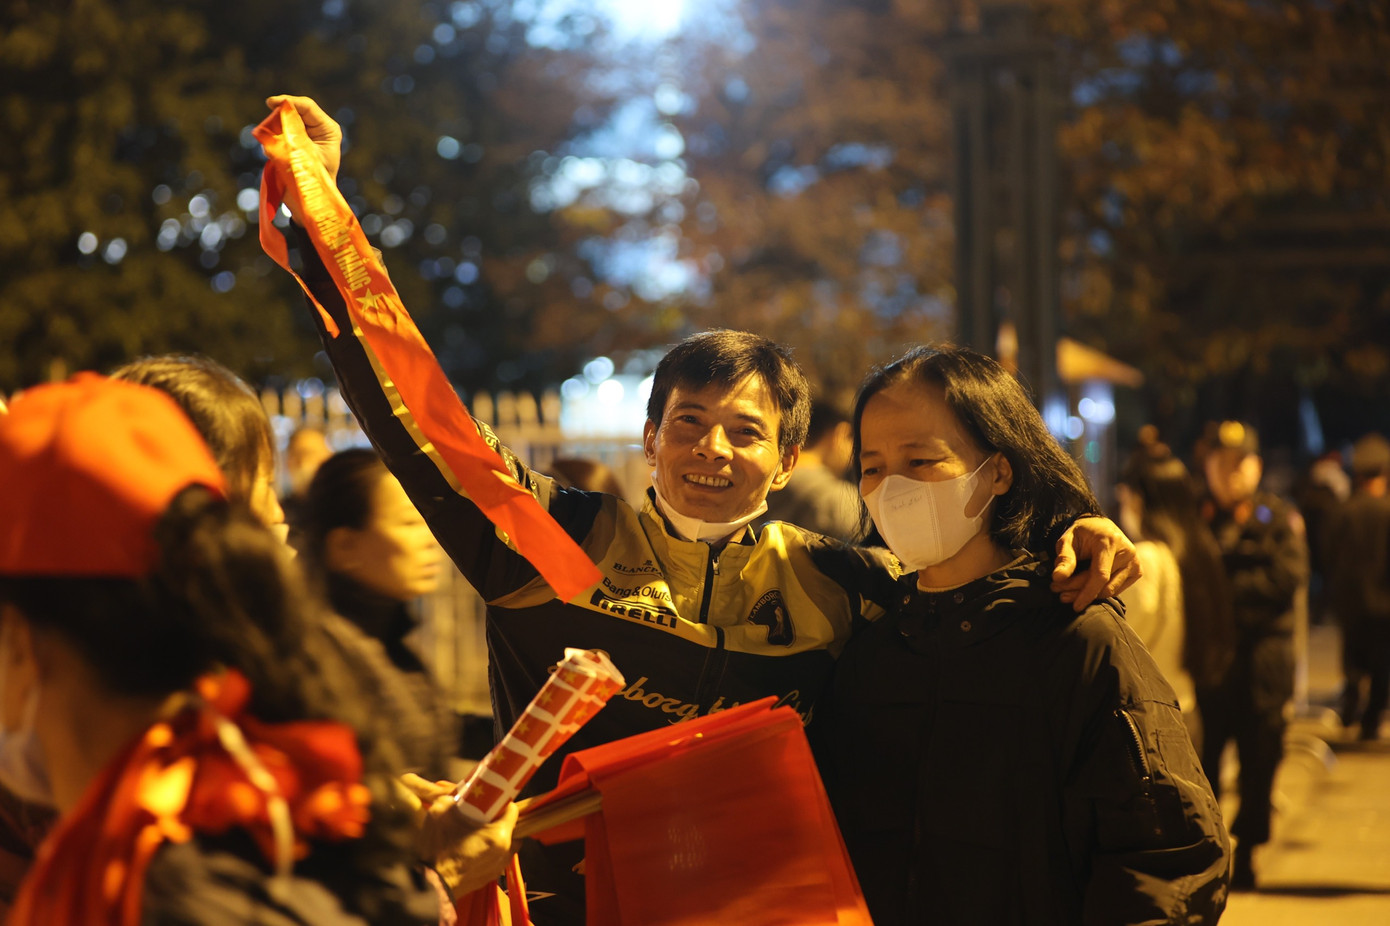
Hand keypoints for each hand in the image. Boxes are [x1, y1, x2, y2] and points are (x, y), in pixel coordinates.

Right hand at [265, 94, 341, 180]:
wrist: (313, 199)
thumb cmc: (314, 182)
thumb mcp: (304, 159)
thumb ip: (291, 141)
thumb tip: (272, 132)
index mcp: (328, 130)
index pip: (307, 107)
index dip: (288, 102)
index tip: (270, 102)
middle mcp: (320, 128)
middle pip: (295, 110)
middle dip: (280, 115)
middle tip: (268, 126)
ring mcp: (307, 133)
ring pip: (285, 120)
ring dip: (275, 128)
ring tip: (276, 147)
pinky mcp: (295, 139)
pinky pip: (280, 132)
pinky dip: (273, 138)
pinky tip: (274, 152)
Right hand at [399, 772, 516, 898]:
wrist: (430, 885)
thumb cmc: (436, 848)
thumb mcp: (440, 811)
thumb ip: (454, 798)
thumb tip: (460, 793)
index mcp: (498, 834)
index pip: (513, 810)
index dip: (501, 802)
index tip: (490, 801)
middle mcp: (505, 851)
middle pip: (511, 828)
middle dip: (498, 820)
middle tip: (481, 816)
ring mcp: (499, 866)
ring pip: (505, 844)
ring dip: (494, 836)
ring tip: (476, 833)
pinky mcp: (490, 877)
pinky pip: (496, 858)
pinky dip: (488, 851)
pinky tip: (472, 848)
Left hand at [1051, 516, 1141, 610]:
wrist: (1100, 526)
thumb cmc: (1082, 534)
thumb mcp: (1068, 540)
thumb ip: (1064, 558)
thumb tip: (1058, 577)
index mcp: (1110, 542)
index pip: (1100, 575)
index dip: (1086, 592)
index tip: (1074, 605)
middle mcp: (1127, 552)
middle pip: (1104, 584)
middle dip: (1079, 592)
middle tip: (1059, 592)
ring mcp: (1135, 563)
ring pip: (1110, 590)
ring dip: (1088, 595)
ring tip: (1067, 592)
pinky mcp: (1137, 571)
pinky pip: (1116, 589)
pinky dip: (1099, 592)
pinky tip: (1084, 589)